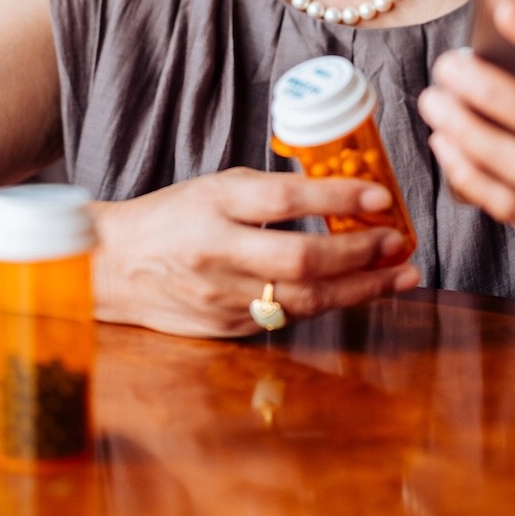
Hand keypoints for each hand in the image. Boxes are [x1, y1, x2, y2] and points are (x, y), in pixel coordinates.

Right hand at [92, 168, 419, 337]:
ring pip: (303, 299)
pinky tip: (358, 292)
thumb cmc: (172, 217)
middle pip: (300, 260)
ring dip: (360, 288)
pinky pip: (288, 317)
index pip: (283, 199)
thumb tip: (339, 196)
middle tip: (397, 242)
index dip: (335, 196)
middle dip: (359, 253)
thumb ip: (270, 193)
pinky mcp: (226, 327)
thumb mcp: (216, 187)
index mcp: (213, 205)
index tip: (380, 194)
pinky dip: (327, 304)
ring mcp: (221, 297)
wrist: (114, 266)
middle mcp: (216, 252)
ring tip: (399, 275)